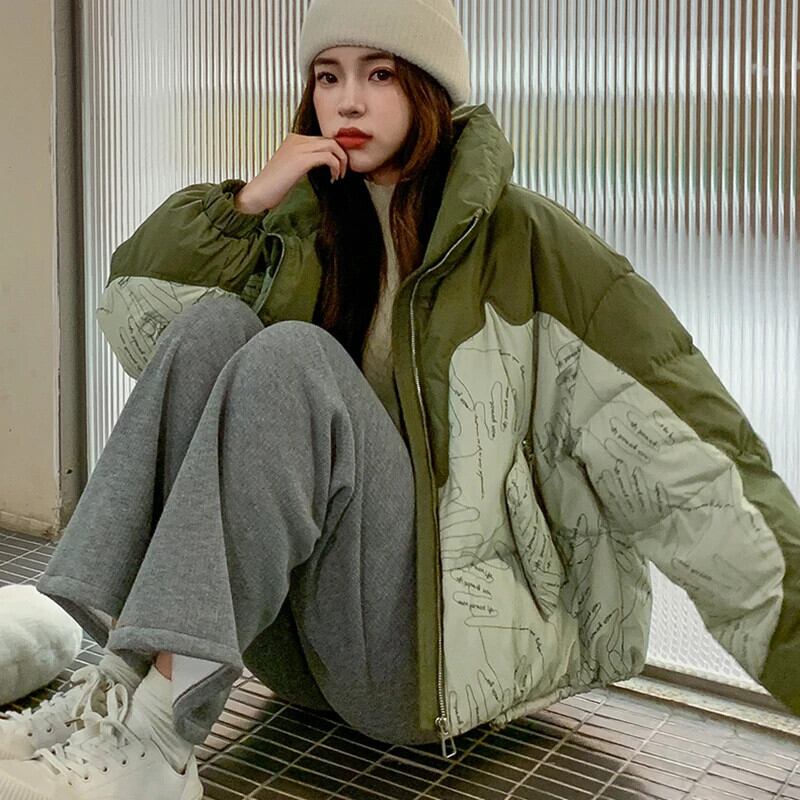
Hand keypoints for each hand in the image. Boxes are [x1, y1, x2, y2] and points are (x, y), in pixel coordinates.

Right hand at [234, 133, 349, 212]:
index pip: (323, 139)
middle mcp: (296, 140)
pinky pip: (328, 157)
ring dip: (341, 162)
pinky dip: (335, 167)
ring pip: (332, 145)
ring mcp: (298, 148)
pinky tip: (332, 179)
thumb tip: (326, 165)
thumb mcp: (293, 169)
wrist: (258, 194)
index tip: (339, 168)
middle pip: (330, 139)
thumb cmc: (274, 187)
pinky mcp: (301, 160)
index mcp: (294, 140)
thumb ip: (306, 162)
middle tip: (342, 172)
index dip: (336, 152)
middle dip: (342, 156)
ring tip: (338, 176)